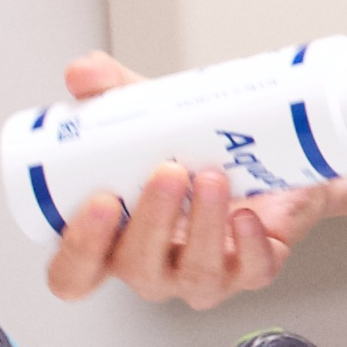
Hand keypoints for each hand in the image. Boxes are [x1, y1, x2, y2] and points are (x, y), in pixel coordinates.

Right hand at [34, 53, 336, 309]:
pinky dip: (251, 247)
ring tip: (212, 177)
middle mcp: (154, 265)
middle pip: (136, 269)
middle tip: (168, 170)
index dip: (79, 251)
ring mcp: (202, 273)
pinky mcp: (253, 268)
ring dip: (204, 227)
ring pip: (196, 274)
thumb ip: (113, 92)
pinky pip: (251, 272)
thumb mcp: (151, 114)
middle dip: (151, 222)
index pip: (74, 273)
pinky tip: (247, 216)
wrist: (271, 152)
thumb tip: (83, 72)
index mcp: (114, 240)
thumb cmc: (196, 149)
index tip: (99, 202)